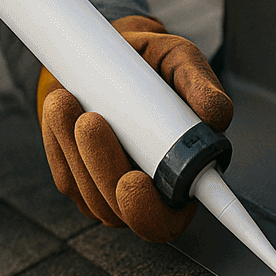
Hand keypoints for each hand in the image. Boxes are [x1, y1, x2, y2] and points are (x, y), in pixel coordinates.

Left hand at [37, 15, 232, 241]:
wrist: (109, 57)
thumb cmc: (151, 66)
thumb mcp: (180, 61)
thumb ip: (200, 85)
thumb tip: (217, 115)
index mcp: (180, 176)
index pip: (169, 218)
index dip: (152, 210)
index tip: (134, 179)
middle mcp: (145, 193)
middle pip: (121, 209)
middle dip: (103, 167)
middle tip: (92, 120)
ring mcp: (107, 193)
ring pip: (88, 192)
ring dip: (73, 147)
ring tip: (66, 99)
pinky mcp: (76, 181)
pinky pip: (65, 175)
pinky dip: (58, 141)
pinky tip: (60, 107)